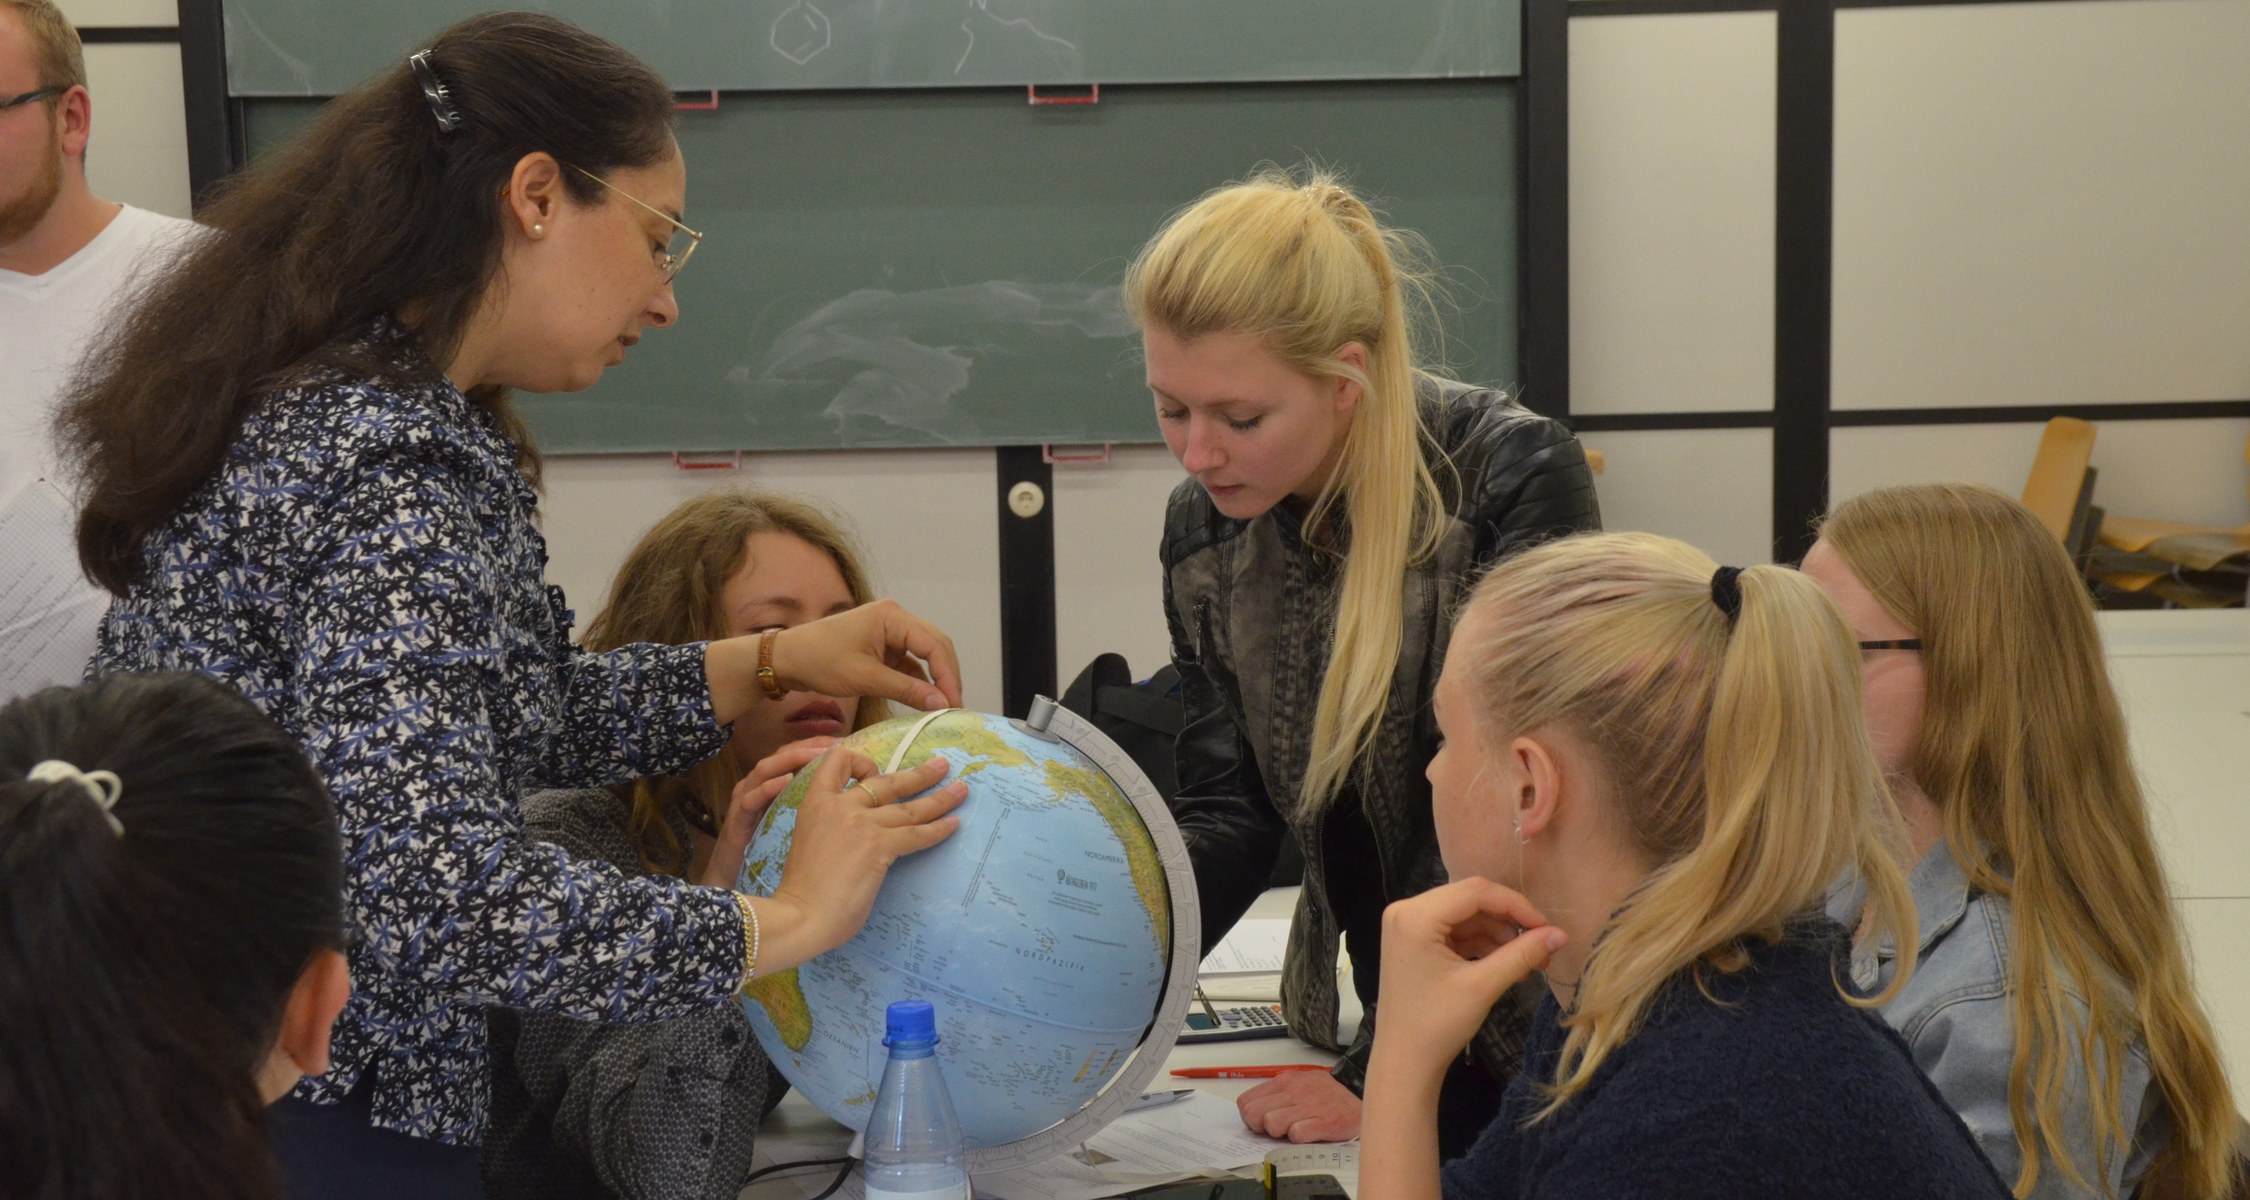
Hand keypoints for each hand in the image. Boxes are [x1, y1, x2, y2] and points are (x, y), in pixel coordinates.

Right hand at [696, 738, 836, 889]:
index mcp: (771, 786)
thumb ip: (811, 806)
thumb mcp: (792, 824)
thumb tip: (849, 795)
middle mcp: (755, 787)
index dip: (817, 745)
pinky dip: (766, 789)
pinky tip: (784, 782)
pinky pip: (749, 800)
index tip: (843, 741)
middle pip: (780, 756)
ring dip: (790, 760)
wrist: (733, 884)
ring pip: (763, 770)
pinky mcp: (736, 823)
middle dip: (807, 747)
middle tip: (833, 745)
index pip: (794, 755)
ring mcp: (743, 802)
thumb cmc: (766, 854)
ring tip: (814, 755)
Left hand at [706, 600, 961, 725]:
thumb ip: (906, 690)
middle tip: (955, 706)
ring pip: (925, 654)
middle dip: (947, 676)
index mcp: (892, 616)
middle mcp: (895, 617)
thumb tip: (941, 704)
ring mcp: (889, 631)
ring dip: (934, 679)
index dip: (949, 675)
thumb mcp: (865, 678)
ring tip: (944, 706)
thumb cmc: (820, 662)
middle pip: (935, 645)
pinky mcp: (882, 645)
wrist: (786, 659)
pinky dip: (917, 680)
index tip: (955, 703)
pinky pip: (908, 662)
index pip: (935, 644)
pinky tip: (924, 700)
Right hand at [756, 748, 965, 969]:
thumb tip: (857, 837)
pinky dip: (939, 829)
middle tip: (942, 766)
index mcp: (815, 802)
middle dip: (919, 773)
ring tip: (962, 789)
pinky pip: (916, 833)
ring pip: (909, 806)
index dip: (860, 761)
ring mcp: (861, 823)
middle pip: (887, 781)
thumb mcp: (808, 841)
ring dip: (940, 797)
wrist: (800, 914)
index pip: (837, 760)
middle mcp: (840, 805)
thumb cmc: (800, 889)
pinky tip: (954, 824)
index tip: (875, 773)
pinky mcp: (879, 846)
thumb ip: (832, 829)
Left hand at [1237, 1070, 1361, 1143]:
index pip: (1246, 1102)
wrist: (1363, 1095)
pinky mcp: (1325, 1122)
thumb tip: (1254, 1115)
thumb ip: (1277, 1097)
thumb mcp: (1298, 1085)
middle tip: (1276, 1130)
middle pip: (1253, 1114)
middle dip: (1260, 1127)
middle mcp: (1294, 1090)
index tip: (1263, 1123)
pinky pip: (1296, 1134)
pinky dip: (1299, 1139)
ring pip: (1271, 1123)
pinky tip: (1308, 1134)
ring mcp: (1309, 1105)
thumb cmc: (1326, 1095)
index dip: (1250, 1118)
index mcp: (1284, 1081)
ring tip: (1294, 1131)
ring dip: (1279, 1133)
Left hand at [1373, 878, 1564, 1076]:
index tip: (1547, 927)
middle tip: (1542, 944)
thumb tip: (1561, 934)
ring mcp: (1407, 926)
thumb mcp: (1482, 987)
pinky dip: (1482, 943)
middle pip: (1469, 900)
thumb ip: (1521, 955)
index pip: (1475, 891)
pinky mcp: (1414, 942)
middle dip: (1508, 920)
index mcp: (1414, 915)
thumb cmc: (1437, 1025)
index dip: (1516, 905)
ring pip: (1465, 915)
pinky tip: (1507, 962)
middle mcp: (1405, 911)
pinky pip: (1455, 931)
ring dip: (1498, 933)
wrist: (1404, 1062)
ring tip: (1529, 959)